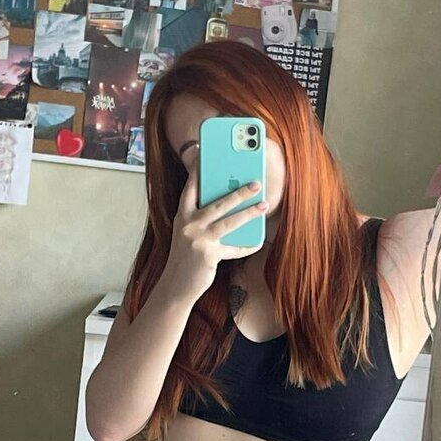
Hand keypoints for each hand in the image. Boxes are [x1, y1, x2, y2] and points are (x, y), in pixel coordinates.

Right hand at [164, 158, 267, 299]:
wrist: (175, 285)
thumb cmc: (185, 256)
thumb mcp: (188, 232)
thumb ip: (201, 217)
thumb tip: (228, 202)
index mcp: (182, 215)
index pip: (191, 188)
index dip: (199, 171)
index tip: (208, 154)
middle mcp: (189, 225)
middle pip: (218, 203)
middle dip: (240, 192)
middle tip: (256, 183)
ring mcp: (198, 240)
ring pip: (230, 222)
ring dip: (250, 212)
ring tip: (264, 205)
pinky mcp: (208, 255)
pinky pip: (234, 249)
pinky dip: (247, 246)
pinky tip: (258, 241)